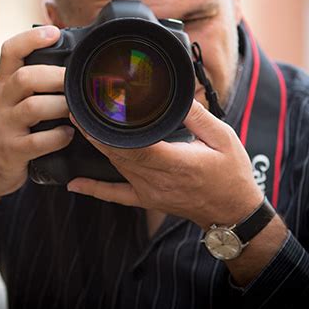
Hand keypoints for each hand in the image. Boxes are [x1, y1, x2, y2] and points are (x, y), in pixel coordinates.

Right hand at [0, 25, 74, 199]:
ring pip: (33, 107)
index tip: (54, 33)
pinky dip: (59, 137)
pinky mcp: (11, 150)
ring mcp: (4, 126)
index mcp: (3, 83)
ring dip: (61, 106)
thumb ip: (34, 80)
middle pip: (25, 78)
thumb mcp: (14, 99)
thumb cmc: (12, 125)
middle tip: (77, 82)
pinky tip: (69, 134)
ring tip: (75, 109)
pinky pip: (38, 141)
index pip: (9, 51)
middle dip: (56, 77)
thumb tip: (71, 58)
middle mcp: (1, 100)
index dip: (31, 39)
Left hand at [67, 99, 263, 229]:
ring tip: (80, 126)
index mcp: (176, 162)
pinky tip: (75, 184)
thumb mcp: (223, 138)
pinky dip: (94, 188)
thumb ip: (198, 116)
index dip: (111, 131)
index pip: (136, 146)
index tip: (96, 111)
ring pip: (116, 167)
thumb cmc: (231, 174)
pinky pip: (116, 195)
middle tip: (78, 111)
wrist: (233, 212)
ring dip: (96, 147)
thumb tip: (177, 96)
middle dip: (95, 132)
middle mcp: (158, 179)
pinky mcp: (147, 199)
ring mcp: (149, 191)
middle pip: (118, 154)